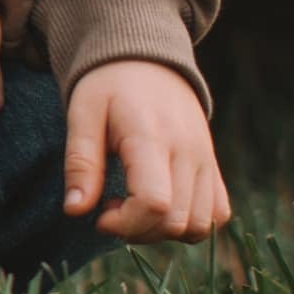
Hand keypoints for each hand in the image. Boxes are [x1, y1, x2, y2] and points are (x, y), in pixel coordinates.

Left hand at [63, 58, 232, 243]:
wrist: (147, 61)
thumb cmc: (108, 87)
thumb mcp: (82, 114)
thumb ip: (80, 163)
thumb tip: (75, 211)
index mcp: (150, 135)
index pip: (154, 202)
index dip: (125, 223)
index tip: (100, 215)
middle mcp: (187, 150)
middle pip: (175, 221)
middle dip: (138, 231)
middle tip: (112, 208)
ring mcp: (206, 158)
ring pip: (200, 225)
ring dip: (164, 232)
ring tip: (136, 206)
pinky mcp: (214, 165)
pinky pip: (218, 213)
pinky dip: (192, 224)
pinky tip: (162, 207)